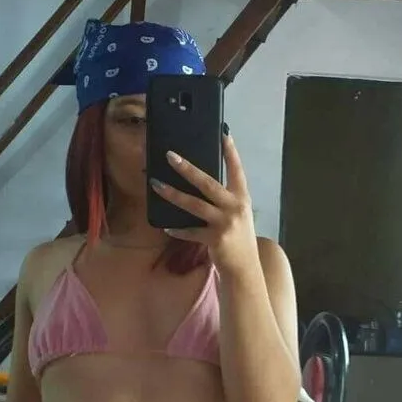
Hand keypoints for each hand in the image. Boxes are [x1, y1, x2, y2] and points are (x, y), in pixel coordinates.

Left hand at [149, 134, 257, 273]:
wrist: (245, 268)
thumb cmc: (238, 238)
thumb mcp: (238, 214)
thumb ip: (224, 199)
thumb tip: (199, 183)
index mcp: (242, 197)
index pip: (237, 170)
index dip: (230, 152)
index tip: (223, 133)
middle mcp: (235, 207)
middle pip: (208, 183)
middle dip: (188, 169)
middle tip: (171, 156)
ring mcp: (225, 223)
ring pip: (194, 205)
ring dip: (173, 194)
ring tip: (156, 185)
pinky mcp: (215, 239)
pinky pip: (190, 231)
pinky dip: (177, 229)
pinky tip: (166, 227)